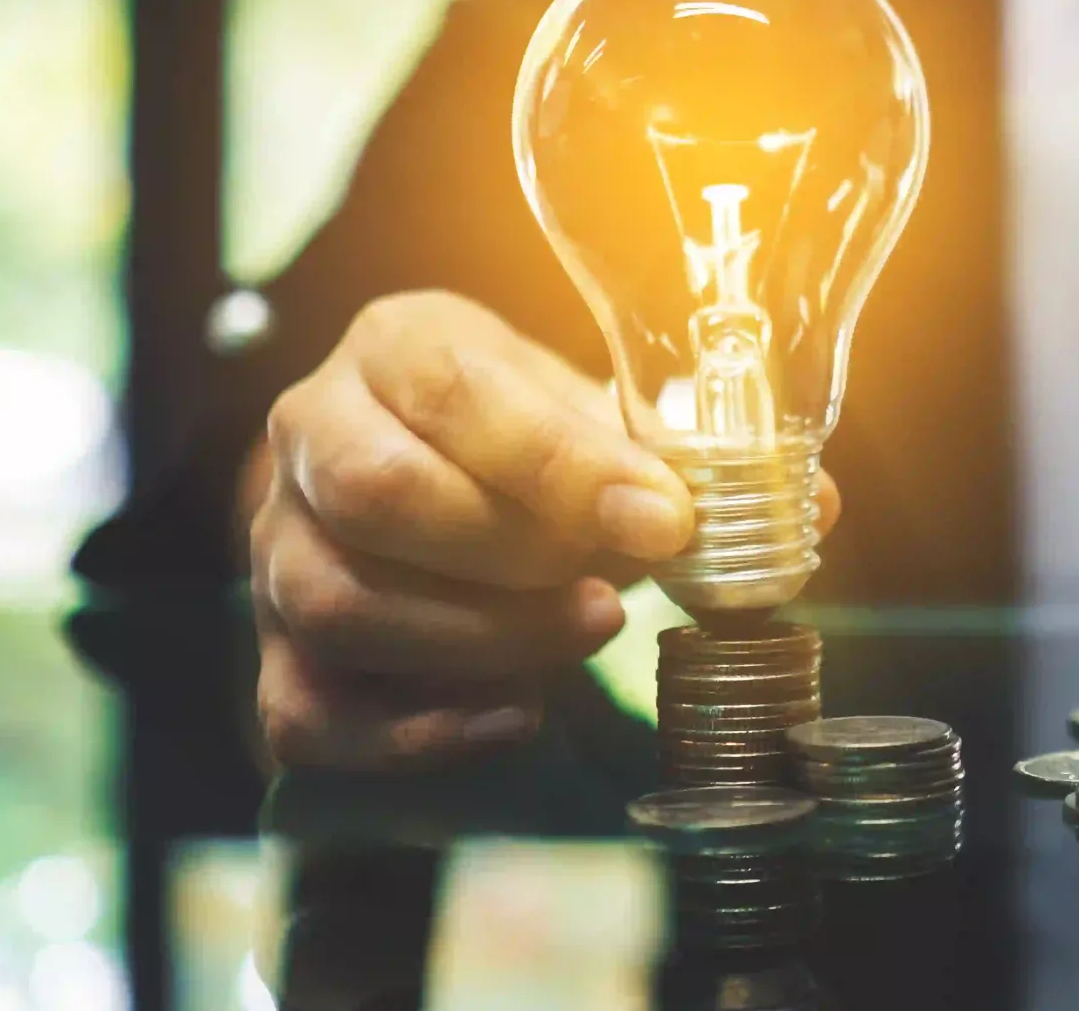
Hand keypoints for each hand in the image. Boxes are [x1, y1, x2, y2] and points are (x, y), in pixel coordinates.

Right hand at [248, 290, 840, 767]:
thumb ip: (682, 452)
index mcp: (400, 346)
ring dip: (478, 640)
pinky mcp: (271, 646)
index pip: (458, 391)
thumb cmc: (517, 433)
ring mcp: (275, 543)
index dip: (564, 465)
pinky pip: (306, 709)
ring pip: (341, 602)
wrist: (411, 460)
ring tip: (584, 636)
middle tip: (617, 594)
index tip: (667, 519)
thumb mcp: (593, 410)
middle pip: (382, 497)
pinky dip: (412, 732)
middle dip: (516, 558)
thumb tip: (807, 507)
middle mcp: (313, 431)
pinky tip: (511, 716)